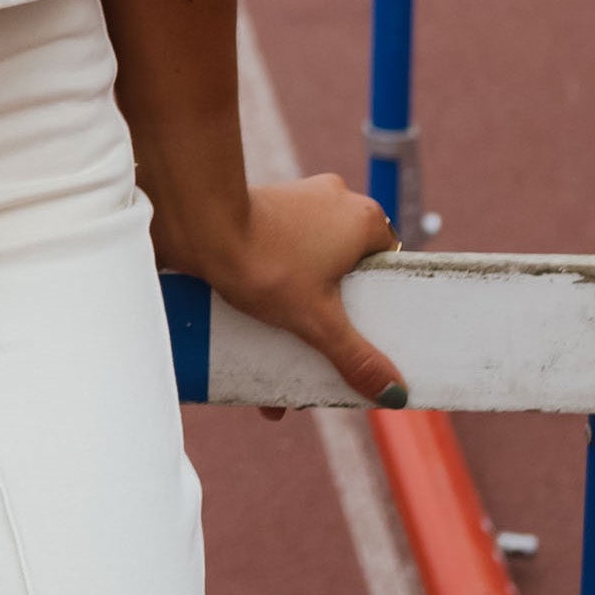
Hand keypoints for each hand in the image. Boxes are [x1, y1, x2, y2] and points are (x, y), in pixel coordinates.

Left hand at [165, 172, 406, 407]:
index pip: (387, 265)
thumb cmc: (266, 264)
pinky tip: (254, 338)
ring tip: (284, 361)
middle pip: (346, 271)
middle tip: (326, 355)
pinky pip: (280, 255)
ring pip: (310, 266)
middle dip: (332, 318)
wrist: (200, 227)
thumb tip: (394, 393)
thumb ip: (356, 357)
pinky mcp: (264, 210)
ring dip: (299, 312)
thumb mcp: (318, 321)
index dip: (379, 303)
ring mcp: (297, 201)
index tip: (368, 335)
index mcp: (362, 219)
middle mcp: (334, 201)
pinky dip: (272, 293)